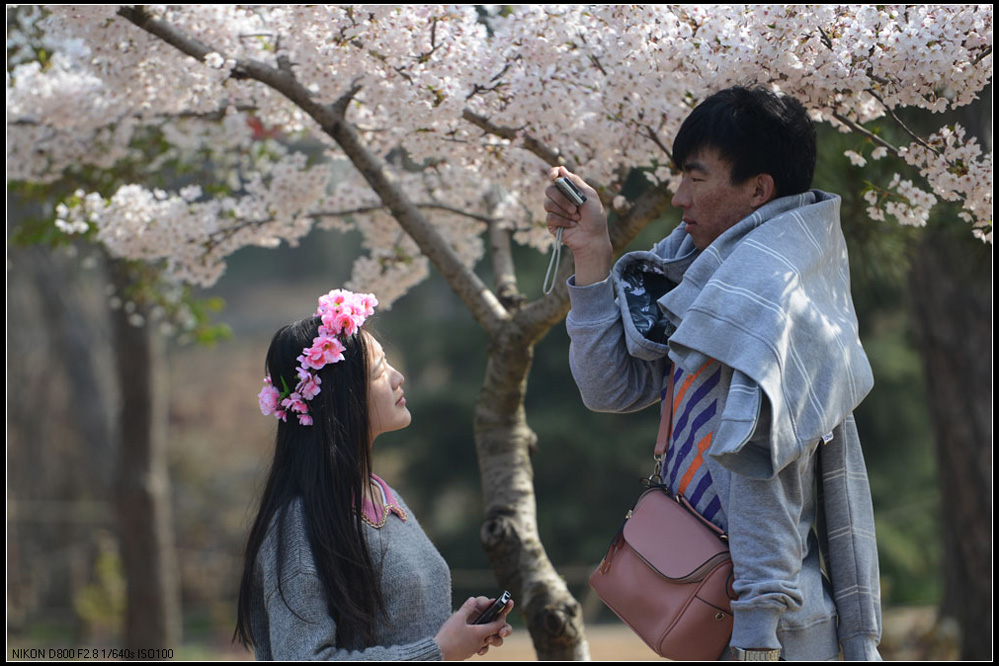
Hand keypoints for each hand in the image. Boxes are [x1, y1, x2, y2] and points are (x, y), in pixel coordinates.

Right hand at [435, 596, 513, 660]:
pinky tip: (468, 635)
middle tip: (491, 617)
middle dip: (493, 625)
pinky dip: (476, 639)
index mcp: (480, 633)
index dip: (501, 617)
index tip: (502, 611)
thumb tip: (473, 599)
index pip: (497, 625)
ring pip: (484, 640)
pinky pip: (476, 646)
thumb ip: (467, 608)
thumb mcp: (458, 618)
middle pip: (492, 634)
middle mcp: (480, 643)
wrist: (438, 653)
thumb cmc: (448, 636)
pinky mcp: (467, 653)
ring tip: (478, 626)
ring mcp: (473, 649)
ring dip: (484, 633)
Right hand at [544, 166, 611, 285]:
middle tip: (575, 207)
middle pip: (549, 189)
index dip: (552, 174)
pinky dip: (563, 220)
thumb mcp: (589, 195)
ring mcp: (554, 210)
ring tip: (576, 217)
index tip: (554, 176)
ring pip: (548, 203)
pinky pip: (550, 217)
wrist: (593, 237)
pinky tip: (572, 224)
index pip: (555, 177)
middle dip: (562, 198)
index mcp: (569, 189)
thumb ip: (575, 182)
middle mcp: (560, 198)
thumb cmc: (595, 216)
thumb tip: (561, 169)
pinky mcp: (551, 223)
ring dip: (564, 210)